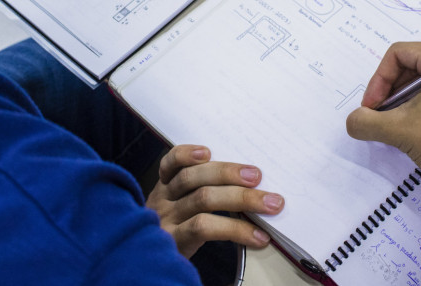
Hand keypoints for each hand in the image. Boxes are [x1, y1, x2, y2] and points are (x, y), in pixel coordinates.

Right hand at [145, 145, 284, 257]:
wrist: (150, 268)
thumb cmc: (177, 233)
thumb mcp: (179, 210)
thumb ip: (200, 192)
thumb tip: (248, 182)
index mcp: (164, 188)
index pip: (170, 162)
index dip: (187, 154)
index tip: (208, 151)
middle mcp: (162, 202)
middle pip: (191, 178)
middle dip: (228, 173)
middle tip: (257, 176)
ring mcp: (167, 222)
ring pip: (203, 200)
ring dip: (241, 198)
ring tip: (270, 205)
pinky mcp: (176, 243)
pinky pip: (205, 230)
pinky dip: (234, 229)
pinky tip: (253, 234)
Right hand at [346, 42, 420, 284]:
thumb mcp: (397, 128)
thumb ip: (366, 121)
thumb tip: (354, 122)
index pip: (400, 54)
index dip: (379, 80)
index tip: (372, 106)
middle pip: (414, 65)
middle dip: (391, 91)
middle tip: (380, 115)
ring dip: (405, 100)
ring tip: (396, 124)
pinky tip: (415, 129)